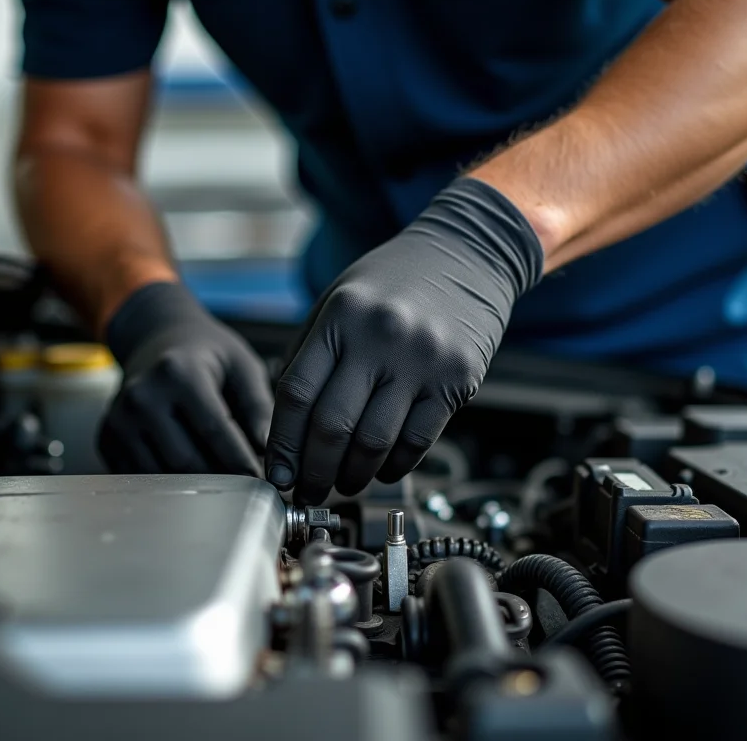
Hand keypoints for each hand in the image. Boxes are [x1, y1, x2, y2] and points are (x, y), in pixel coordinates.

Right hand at [99, 283, 271, 474]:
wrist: (155, 339)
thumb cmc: (206, 354)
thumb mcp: (242, 366)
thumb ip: (259, 406)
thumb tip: (268, 449)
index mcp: (177, 373)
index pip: (214, 431)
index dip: (242, 462)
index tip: (263, 482)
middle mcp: (142, 396)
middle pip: (188, 461)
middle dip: (222, 479)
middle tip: (247, 487)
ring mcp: (119, 419)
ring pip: (164, 476)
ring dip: (197, 486)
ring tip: (223, 481)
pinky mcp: (108, 438)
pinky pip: (142, 478)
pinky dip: (170, 485)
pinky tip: (191, 475)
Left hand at [265, 179, 543, 503]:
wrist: (470, 253)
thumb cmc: (395, 281)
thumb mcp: (338, 300)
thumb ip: (309, 355)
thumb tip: (284, 428)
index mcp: (340, 317)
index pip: (296, 395)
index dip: (282, 445)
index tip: (276, 474)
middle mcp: (379, 337)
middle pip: (331, 427)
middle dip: (314, 473)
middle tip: (308, 492)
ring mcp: (421, 359)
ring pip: (374, 442)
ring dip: (353, 477)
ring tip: (344, 484)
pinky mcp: (457, 379)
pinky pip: (418, 440)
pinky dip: (394, 466)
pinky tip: (381, 469)